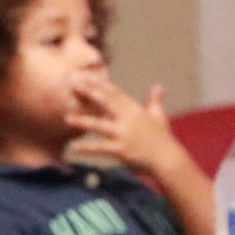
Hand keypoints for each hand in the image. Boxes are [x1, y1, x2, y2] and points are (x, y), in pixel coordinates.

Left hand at [64, 78, 189, 175]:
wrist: (168, 158)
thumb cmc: (162, 138)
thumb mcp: (158, 116)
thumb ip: (154, 100)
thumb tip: (159, 87)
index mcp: (134, 110)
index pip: (115, 93)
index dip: (100, 83)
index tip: (86, 76)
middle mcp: (128, 119)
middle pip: (106, 102)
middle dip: (89, 92)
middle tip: (73, 85)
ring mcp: (124, 135)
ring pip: (100, 126)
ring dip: (82, 121)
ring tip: (66, 118)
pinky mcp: (122, 150)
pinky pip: (101, 149)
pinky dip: (87, 148)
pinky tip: (74, 147)